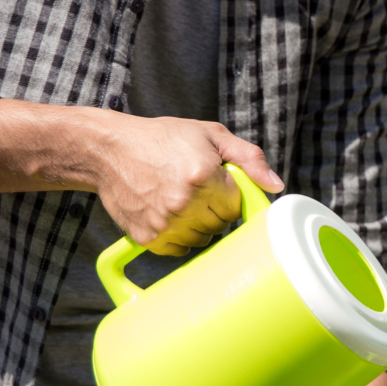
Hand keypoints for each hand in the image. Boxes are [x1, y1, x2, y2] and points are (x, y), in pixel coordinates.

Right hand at [90, 114, 282, 255]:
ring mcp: (164, 223)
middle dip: (215, 209)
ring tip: (182, 201)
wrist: (110, 150)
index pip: (236, 206)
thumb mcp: (210, 135)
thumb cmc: (164, 139)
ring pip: (202, 240)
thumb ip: (249, 158)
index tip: (217, 184)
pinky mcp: (147, 237)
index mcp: (204, 176)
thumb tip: (276, 186)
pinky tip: (168, 214)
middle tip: (198, 190)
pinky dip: (179, 236)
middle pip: (221, 225)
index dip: (229, 195)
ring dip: (198, 225)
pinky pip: (179, 249)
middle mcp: (185, 203)